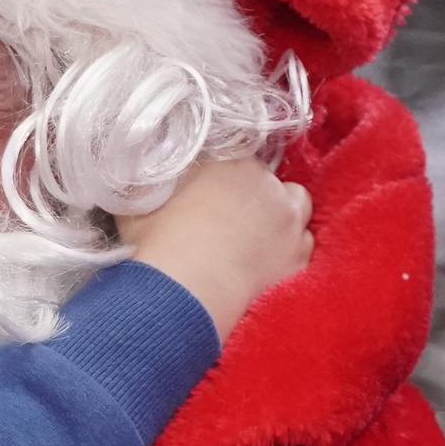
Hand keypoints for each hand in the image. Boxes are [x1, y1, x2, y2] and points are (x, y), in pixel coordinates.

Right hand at [113, 157, 312, 341]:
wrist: (188, 290)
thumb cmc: (160, 240)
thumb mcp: (141, 198)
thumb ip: (152, 178)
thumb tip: (150, 170)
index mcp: (232, 162)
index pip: (238, 156)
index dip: (225, 176)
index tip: (212, 192)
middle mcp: (269, 185)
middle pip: (270, 181)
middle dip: (256, 195)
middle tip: (231, 218)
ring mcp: (290, 221)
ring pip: (296, 210)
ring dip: (280, 219)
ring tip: (254, 240)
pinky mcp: (300, 257)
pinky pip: (303, 248)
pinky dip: (288, 252)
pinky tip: (266, 264)